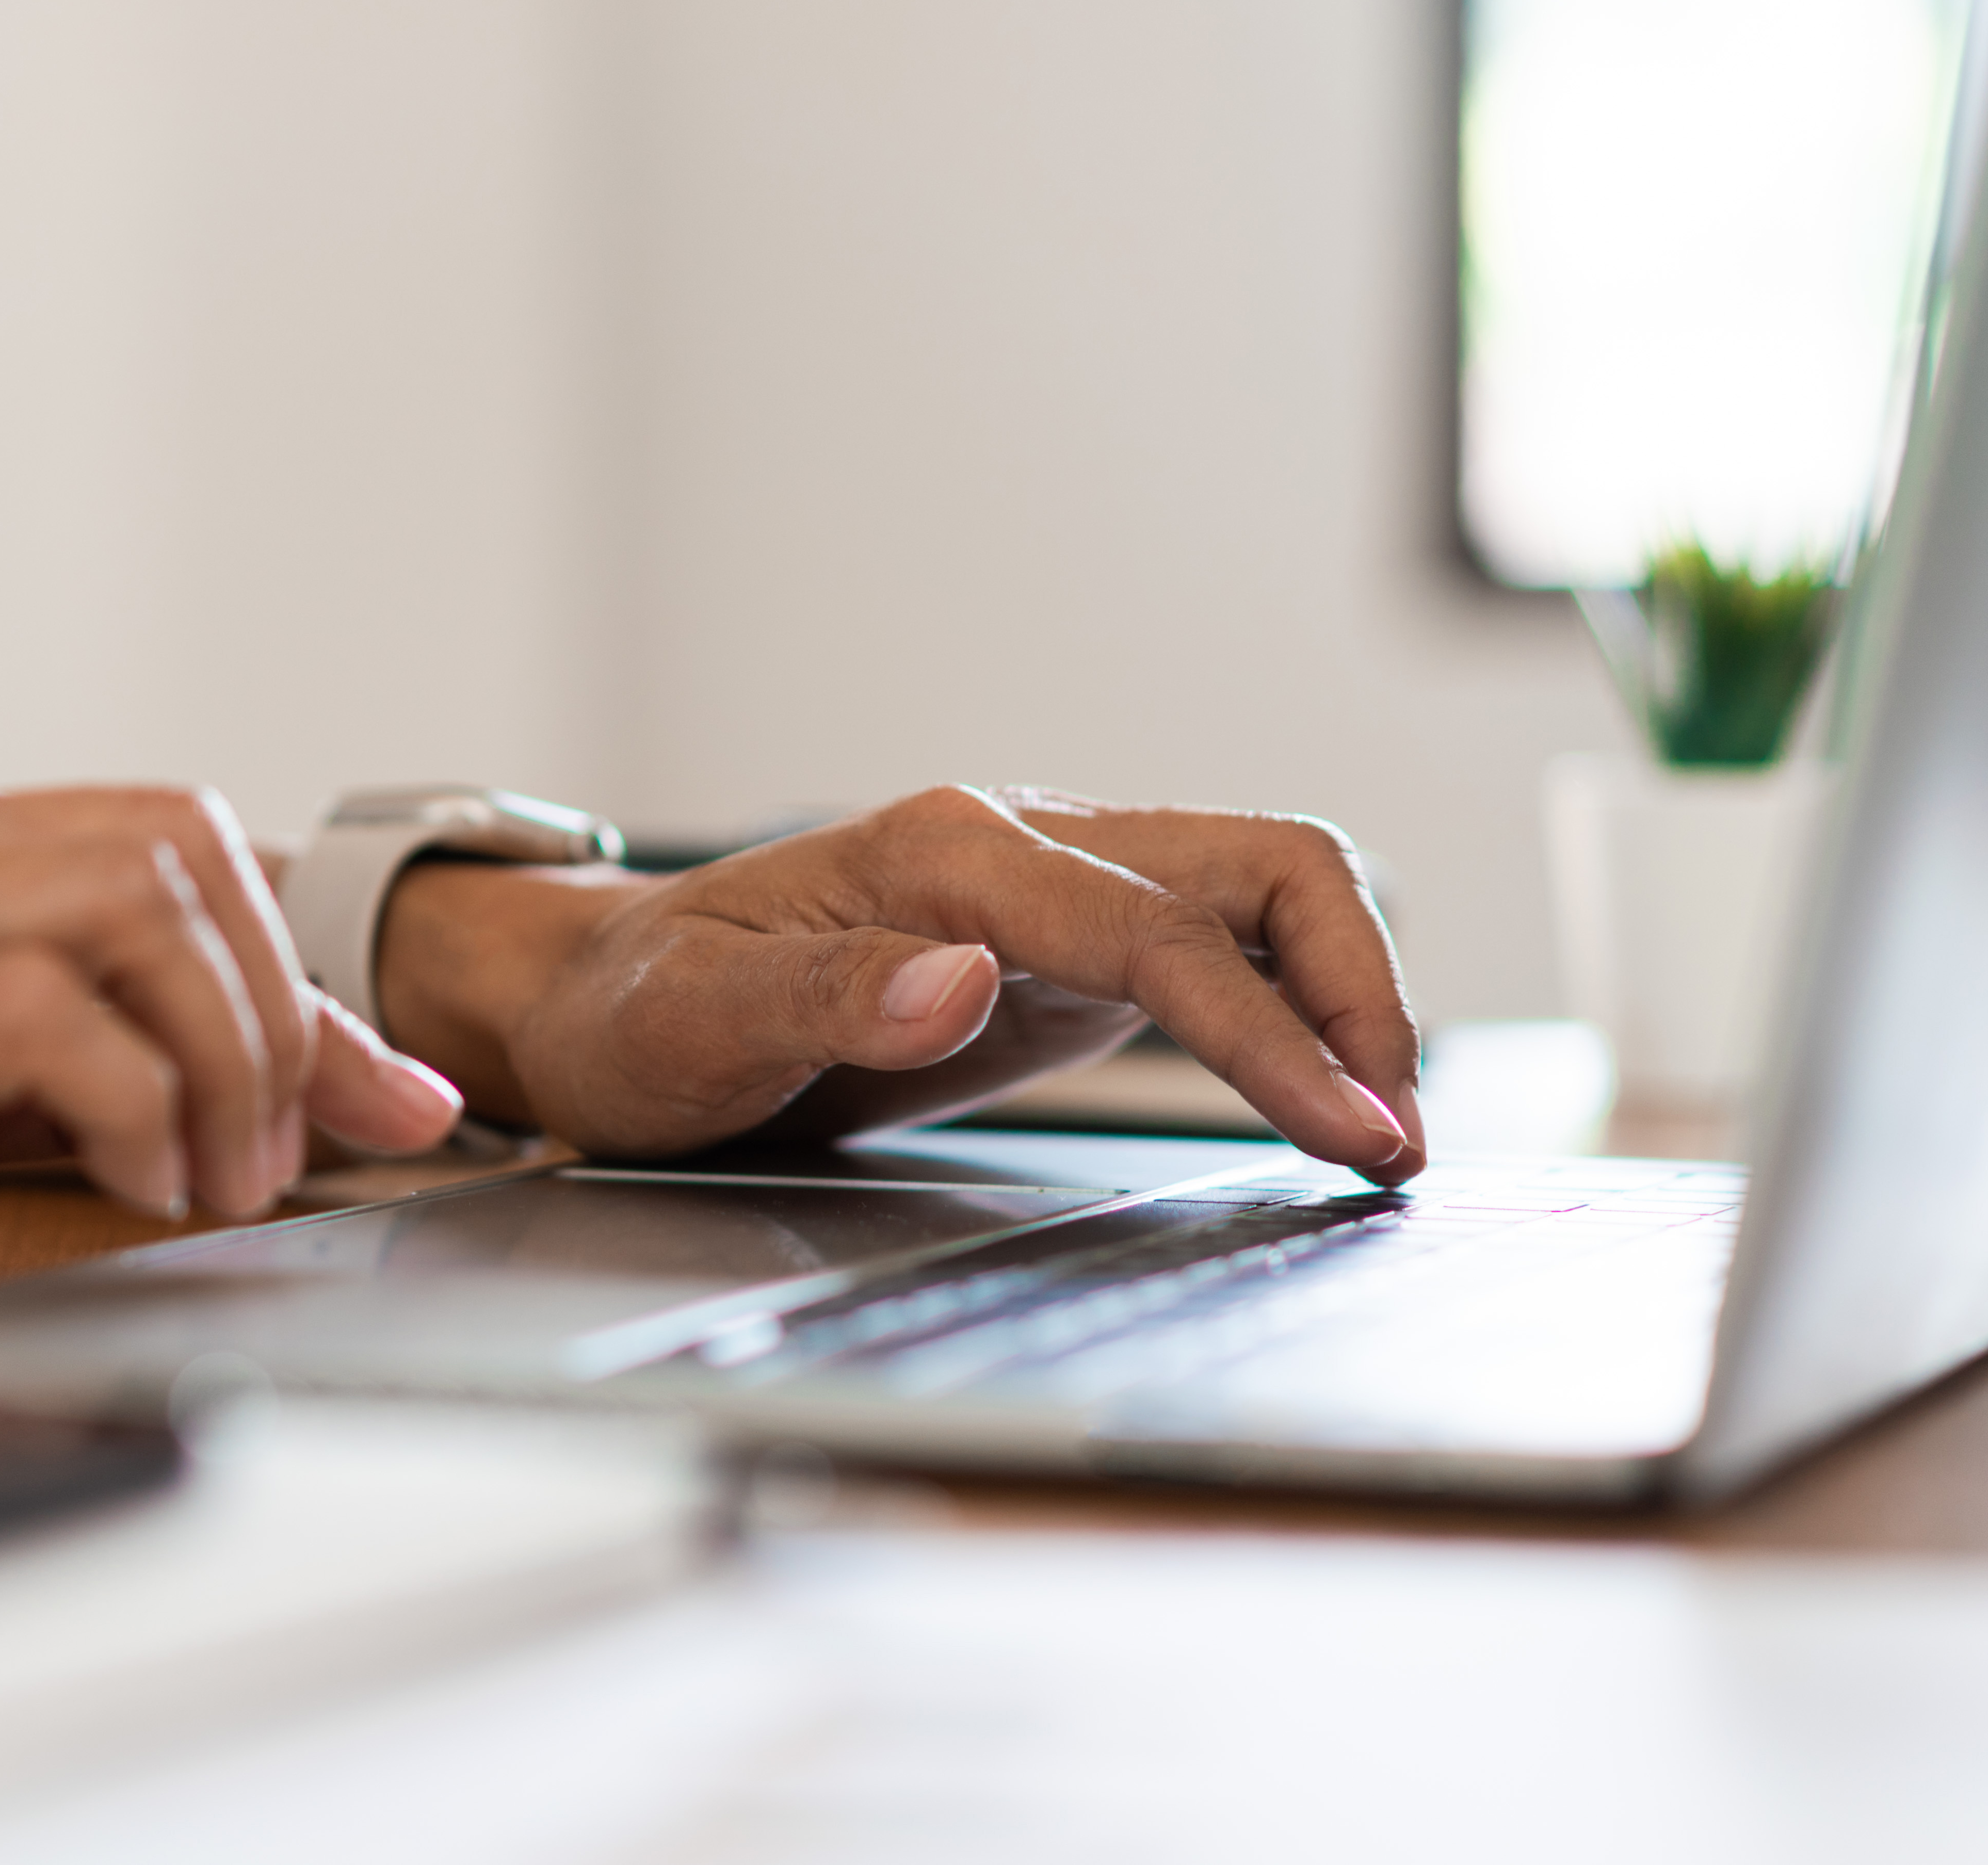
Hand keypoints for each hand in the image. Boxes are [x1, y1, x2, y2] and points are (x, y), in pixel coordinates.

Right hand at [0, 776, 463, 1381]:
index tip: (368, 1092)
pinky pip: (43, 1012)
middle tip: (287, 1151)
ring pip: (138, 894)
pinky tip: (141, 1191)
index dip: (281, 965)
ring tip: (220, 1180)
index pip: (133, 839)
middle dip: (281, 999)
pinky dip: (140, 1099)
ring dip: (231, 1047)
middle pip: (173, 837)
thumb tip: (150, 1124)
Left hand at [383, 786, 1422, 1182]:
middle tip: (1391, 1140)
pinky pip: (1218, 948)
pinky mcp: (1062, 946)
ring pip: (1264, 893)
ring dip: (1345, 993)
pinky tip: (1314, 1092)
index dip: (1275, 1033)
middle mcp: (1021, 846)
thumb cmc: (635, 1013)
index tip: (1355, 1130)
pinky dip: (1292, 1007)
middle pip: (1266, 867)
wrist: (596, 998)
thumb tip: (960, 983)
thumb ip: (828, 997)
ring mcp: (1051, 890)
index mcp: (949, 854)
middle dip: (1359, 991)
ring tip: (1377, 1127)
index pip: (1162, 934)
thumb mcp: (693, 1024)